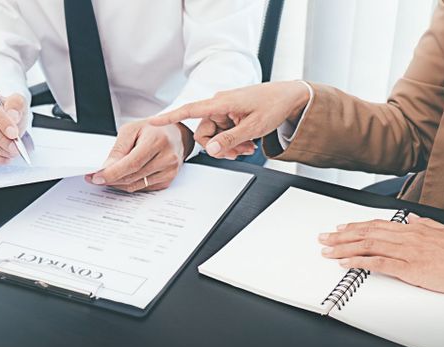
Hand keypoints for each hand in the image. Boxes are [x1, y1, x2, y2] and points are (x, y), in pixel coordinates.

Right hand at [0, 86, 26, 166]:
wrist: (1, 126)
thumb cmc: (7, 113)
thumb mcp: (17, 104)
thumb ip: (17, 105)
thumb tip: (12, 115)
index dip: (1, 120)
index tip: (14, 133)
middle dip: (0, 137)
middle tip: (14, 147)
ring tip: (11, 152)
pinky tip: (2, 158)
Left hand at [85, 120, 193, 192]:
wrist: (176, 135)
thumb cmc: (153, 130)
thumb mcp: (132, 130)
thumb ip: (119, 149)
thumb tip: (107, 168)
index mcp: (157, 141)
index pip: (132, 163)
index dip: (112, 173)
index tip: (96, 178)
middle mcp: (167, 158)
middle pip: (133, 176)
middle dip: (111, 179)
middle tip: (95, 178)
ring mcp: (170, 171)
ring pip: (136, 185)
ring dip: (119, 183)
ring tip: (108, 177)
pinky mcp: (168, 180)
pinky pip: (143, 188)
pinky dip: (130, 184)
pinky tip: (123, 177)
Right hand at [149, 81, 310, 158]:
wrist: (290, 97)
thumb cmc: (274, 105)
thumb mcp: (253, 128)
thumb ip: (229, 140)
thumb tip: (210, 151)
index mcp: (221, 103)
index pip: (189, 110)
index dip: (170, 117)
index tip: (152, 121)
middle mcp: (219, 105)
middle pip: (205, 133)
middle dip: (219, 146)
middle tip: (238, 153)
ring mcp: (225, 110)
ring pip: (215, 136)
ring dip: (229, 145)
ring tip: (248, 148)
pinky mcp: (231, 115)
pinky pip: (224, 133)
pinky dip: (235, 141)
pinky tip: (248, 143)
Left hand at [318, 215, 443, 295]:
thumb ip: (427, 224)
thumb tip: (413, 218)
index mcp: (416, 228)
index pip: (379, 224)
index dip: (356, 226)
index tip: (341, 227)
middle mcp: (408, 237)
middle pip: (367, 233)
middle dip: (341, 235)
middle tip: (323, 237)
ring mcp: (408, 252)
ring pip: (367, 246)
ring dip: (343, 248)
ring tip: (326, 250)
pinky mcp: (411, 269)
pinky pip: (377, 264)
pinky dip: (357, 263)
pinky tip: (344, 263)